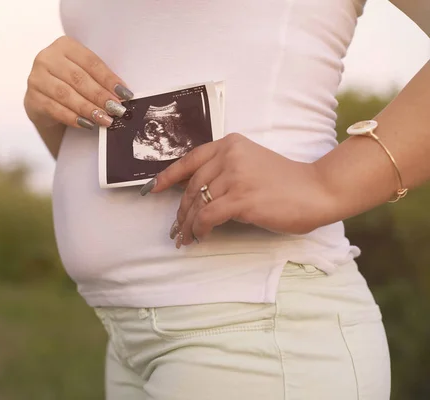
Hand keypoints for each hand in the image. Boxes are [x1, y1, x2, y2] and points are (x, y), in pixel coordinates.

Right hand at [24, 36, 133, 130]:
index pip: (90, 62)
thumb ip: (99, 80)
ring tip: (104, 119)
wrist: (44, 99)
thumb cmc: (69, 84)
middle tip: (115, 108)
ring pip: (66, 94)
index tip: (124, 93)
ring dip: (88, 108)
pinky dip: (73, 118)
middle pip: (78, 78)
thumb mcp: (84, 74)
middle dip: (100, 95)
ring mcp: (36, 78)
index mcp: (64, 45)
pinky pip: (55, 109)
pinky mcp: (32, 98)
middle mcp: (47, 58)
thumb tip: (122, 95)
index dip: (108, 79)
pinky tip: (86, 123)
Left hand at [144, 133, 337, 246]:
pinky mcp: (241, 198)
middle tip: (176, 228)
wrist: (317, 190)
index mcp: (230, 144)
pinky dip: (200, 229)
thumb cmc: (286, 182)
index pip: (190, 159)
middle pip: (191, 186)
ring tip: (185, 238)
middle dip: (180, 211)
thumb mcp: (250, 165)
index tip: (154, 189)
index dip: (168, 176)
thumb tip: (193, 192)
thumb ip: (224, 171)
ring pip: (197, 203)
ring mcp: (235, 176)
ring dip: (188, 225)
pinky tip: (201, 236)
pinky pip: (208, 216)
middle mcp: (229, 156)